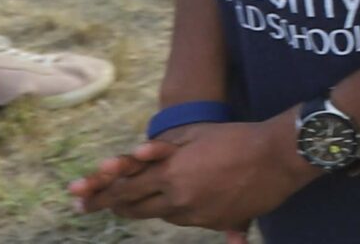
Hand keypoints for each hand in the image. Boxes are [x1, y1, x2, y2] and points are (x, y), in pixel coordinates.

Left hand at [75, 117, 314, 234]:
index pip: (124, 190)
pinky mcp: (217, 223)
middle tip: (95, 205)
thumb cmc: (236, 137)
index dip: (99, 196)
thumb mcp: (195, 135)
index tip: (80, 202)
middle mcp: (178, 199)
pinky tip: (185, 202)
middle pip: (136, 209)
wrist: (279, 156)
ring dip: (149, 207)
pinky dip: (180, 211)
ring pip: (161, 215)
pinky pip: (188, 221)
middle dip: (115, 206)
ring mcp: (197, 215)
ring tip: (139, 202)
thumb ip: (164, 149)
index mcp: (170, 174)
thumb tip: (139, 154)